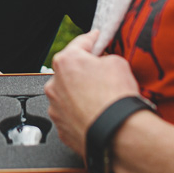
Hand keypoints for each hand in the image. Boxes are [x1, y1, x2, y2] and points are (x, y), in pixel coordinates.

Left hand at [44, 31, 139, 153]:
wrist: (117, 133)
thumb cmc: (116, 99)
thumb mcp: (118, 63)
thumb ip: (106, 58)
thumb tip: (103, 62)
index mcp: (66, 62)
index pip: (80, 43)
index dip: (93, 39)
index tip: (97, 38)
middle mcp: (54, 84)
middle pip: (70, 71)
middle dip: (85, 71)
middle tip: (104, 74)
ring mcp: (55, 108)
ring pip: (69, 95)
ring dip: (81, 94)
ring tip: (102, 100)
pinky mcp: (61, 129)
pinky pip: (71, 115)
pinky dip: (82, 114)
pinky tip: (97, 115)